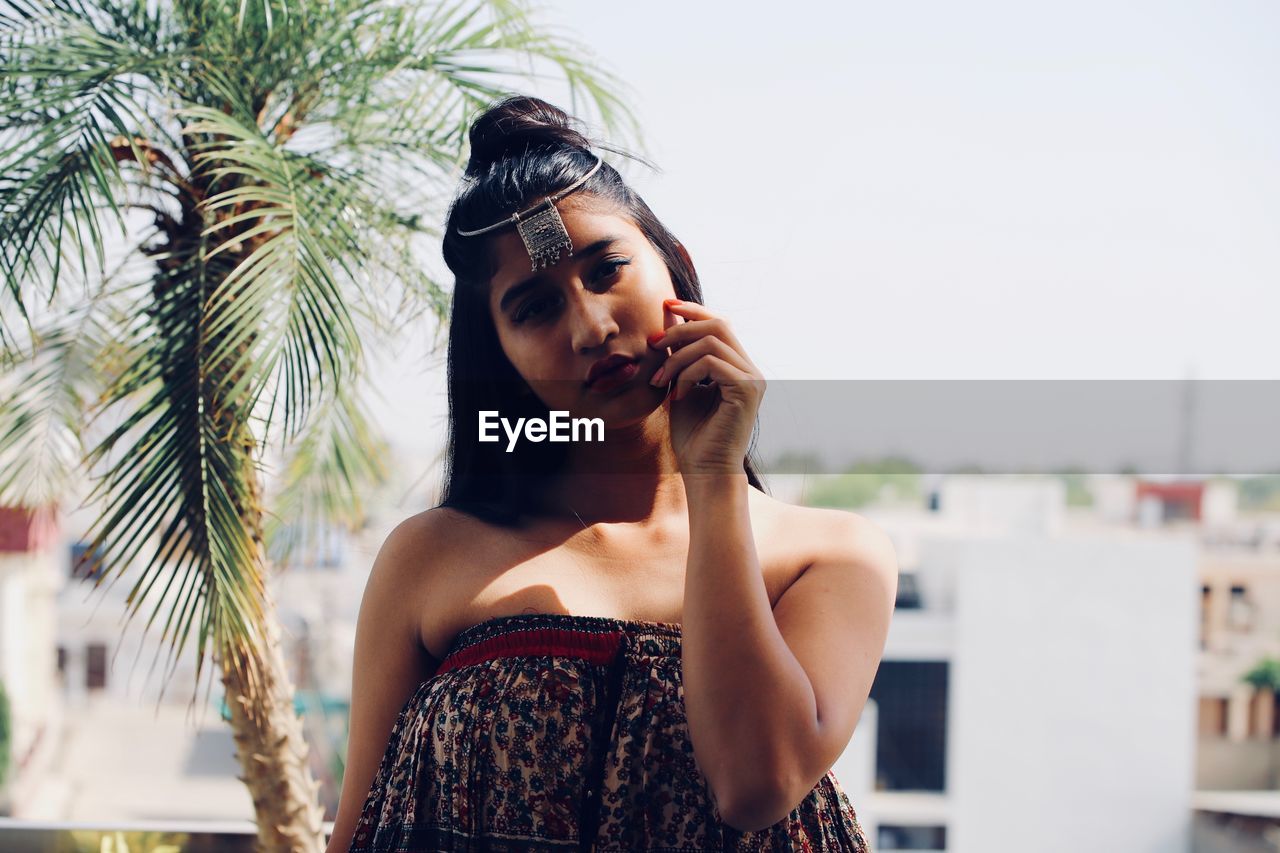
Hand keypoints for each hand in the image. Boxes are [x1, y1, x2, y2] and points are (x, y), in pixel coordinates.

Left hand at [648, 299, 765, 475]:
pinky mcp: (747, 390)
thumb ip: (678, 355)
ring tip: (659, 380)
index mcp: (737, 366)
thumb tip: (667, 319)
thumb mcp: (679, 385)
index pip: (719, 324)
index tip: (666, 306)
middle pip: (718, 324)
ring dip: (677, 357)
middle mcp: (750, 369)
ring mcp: (753, 378)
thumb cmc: (692, 436)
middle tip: (654, 343)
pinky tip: (677, 395)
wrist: (704, 470)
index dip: (693, 310)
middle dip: (681, 329)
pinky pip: (711, 362)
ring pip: (712, 341)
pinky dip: (686, 374)